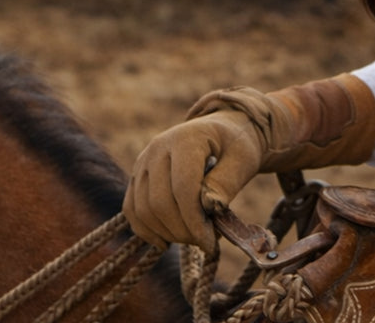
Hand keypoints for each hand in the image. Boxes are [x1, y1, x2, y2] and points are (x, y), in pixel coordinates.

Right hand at [123, 109, 264, 250]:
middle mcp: (158, 147)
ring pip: (143, 210)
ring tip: (193, 237)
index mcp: (186, 138)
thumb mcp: (243, 159)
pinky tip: (168, 241)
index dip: (194, 220)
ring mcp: (143, 161)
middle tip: (205, 242)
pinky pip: (132, 210)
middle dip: (182, 230)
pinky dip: (147, 231)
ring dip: (167, 233)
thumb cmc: (236, 146)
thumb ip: (226, 183)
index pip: (183, 187)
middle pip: (160, 202)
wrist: (223, 132)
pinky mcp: (137, 176)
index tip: (210, 243)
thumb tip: (209, 208)